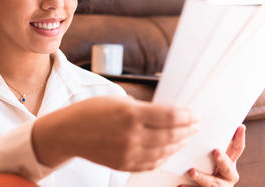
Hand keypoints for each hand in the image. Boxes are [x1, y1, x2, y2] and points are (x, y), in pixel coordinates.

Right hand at [32, 96, 199, 170]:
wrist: (68, 132)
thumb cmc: (91, 111)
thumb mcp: (118, 100)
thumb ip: (144, 108)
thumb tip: (167, 114)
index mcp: (131, 114)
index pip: (171, 116)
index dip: (187, 115)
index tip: (195, 113)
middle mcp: (132, 135)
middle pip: (171, 135)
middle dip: (188, 129)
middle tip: (196, 124)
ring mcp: (128, 153)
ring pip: (164, 151)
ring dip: (179, 143)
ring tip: (186, 137)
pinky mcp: (124, 165)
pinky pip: (151, 163)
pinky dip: (164, 157)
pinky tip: (170, 150)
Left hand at [179, 124, 245, 186]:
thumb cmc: (208, 168)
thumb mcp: (215, 155)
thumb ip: (215, 141)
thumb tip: (212, 119)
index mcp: (230, 163)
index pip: (237, 148)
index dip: (240, 137)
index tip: (239, 127)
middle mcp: (227, 175)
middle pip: (227, 167)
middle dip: (222, 160)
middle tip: (215, 151)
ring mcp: (218, 186)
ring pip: (212, 183)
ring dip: (202, 177)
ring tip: (192, 172)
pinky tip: (180, 185)